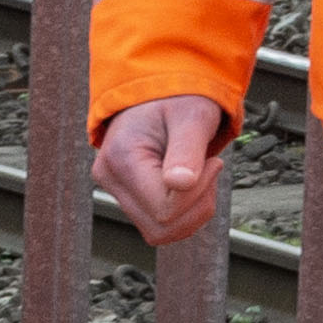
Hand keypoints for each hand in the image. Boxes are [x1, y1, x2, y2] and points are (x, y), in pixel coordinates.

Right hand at [92, 96, 226, 245]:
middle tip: (209, 166)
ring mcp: (115, 190)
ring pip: (161, 232)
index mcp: (121, 157)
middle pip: (161, 228)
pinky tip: (190, 180)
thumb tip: (180, 184)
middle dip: (197, 204)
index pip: (165, 209)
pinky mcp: (127, 197)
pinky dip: (186, 211)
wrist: (162, 90)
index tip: (212, 161)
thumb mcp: (191, 116)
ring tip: (198, 170)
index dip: (197, 193)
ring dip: (193, 209)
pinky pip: (160, 225)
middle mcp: (110, 178)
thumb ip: (186, 150)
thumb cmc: (179, 97)